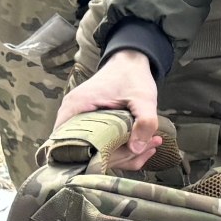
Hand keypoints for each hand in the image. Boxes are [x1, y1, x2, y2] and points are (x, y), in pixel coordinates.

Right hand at [55, 49, 162, 167]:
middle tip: (148, 149)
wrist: (129, 61)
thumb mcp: (143, 98)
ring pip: (96, 151)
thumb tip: (136, 149)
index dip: (93, 159)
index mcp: (75, 108)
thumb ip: (144, 122)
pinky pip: (101, 145)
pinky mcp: (89, 125)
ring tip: (151, 145)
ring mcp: (78, 121)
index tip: (124, 156)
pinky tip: (144, 146)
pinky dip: (122, 150)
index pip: (69, 147)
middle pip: (86, 153)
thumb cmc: (132, 76)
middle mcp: (70, 117)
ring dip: (124, 155)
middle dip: (119, 157)